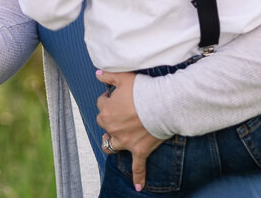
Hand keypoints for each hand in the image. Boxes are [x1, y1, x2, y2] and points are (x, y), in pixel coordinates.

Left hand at [96, 70, 165, 191]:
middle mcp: (113, 128)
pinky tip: (138, 187)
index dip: (109, 99)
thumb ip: (107, 75)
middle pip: (104, 124)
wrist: (163, 104)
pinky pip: (138, 167)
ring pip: (112, 145)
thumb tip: (97, 74)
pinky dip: (138, 177)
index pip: (101, 104)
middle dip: (110, 118)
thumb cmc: (143, 89)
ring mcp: (125, 141)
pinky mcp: (140, 150)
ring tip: (117, 139)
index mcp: (106, 111)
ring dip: (113, 142)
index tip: (117, 95)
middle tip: (122, 111)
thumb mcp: (123, 77)